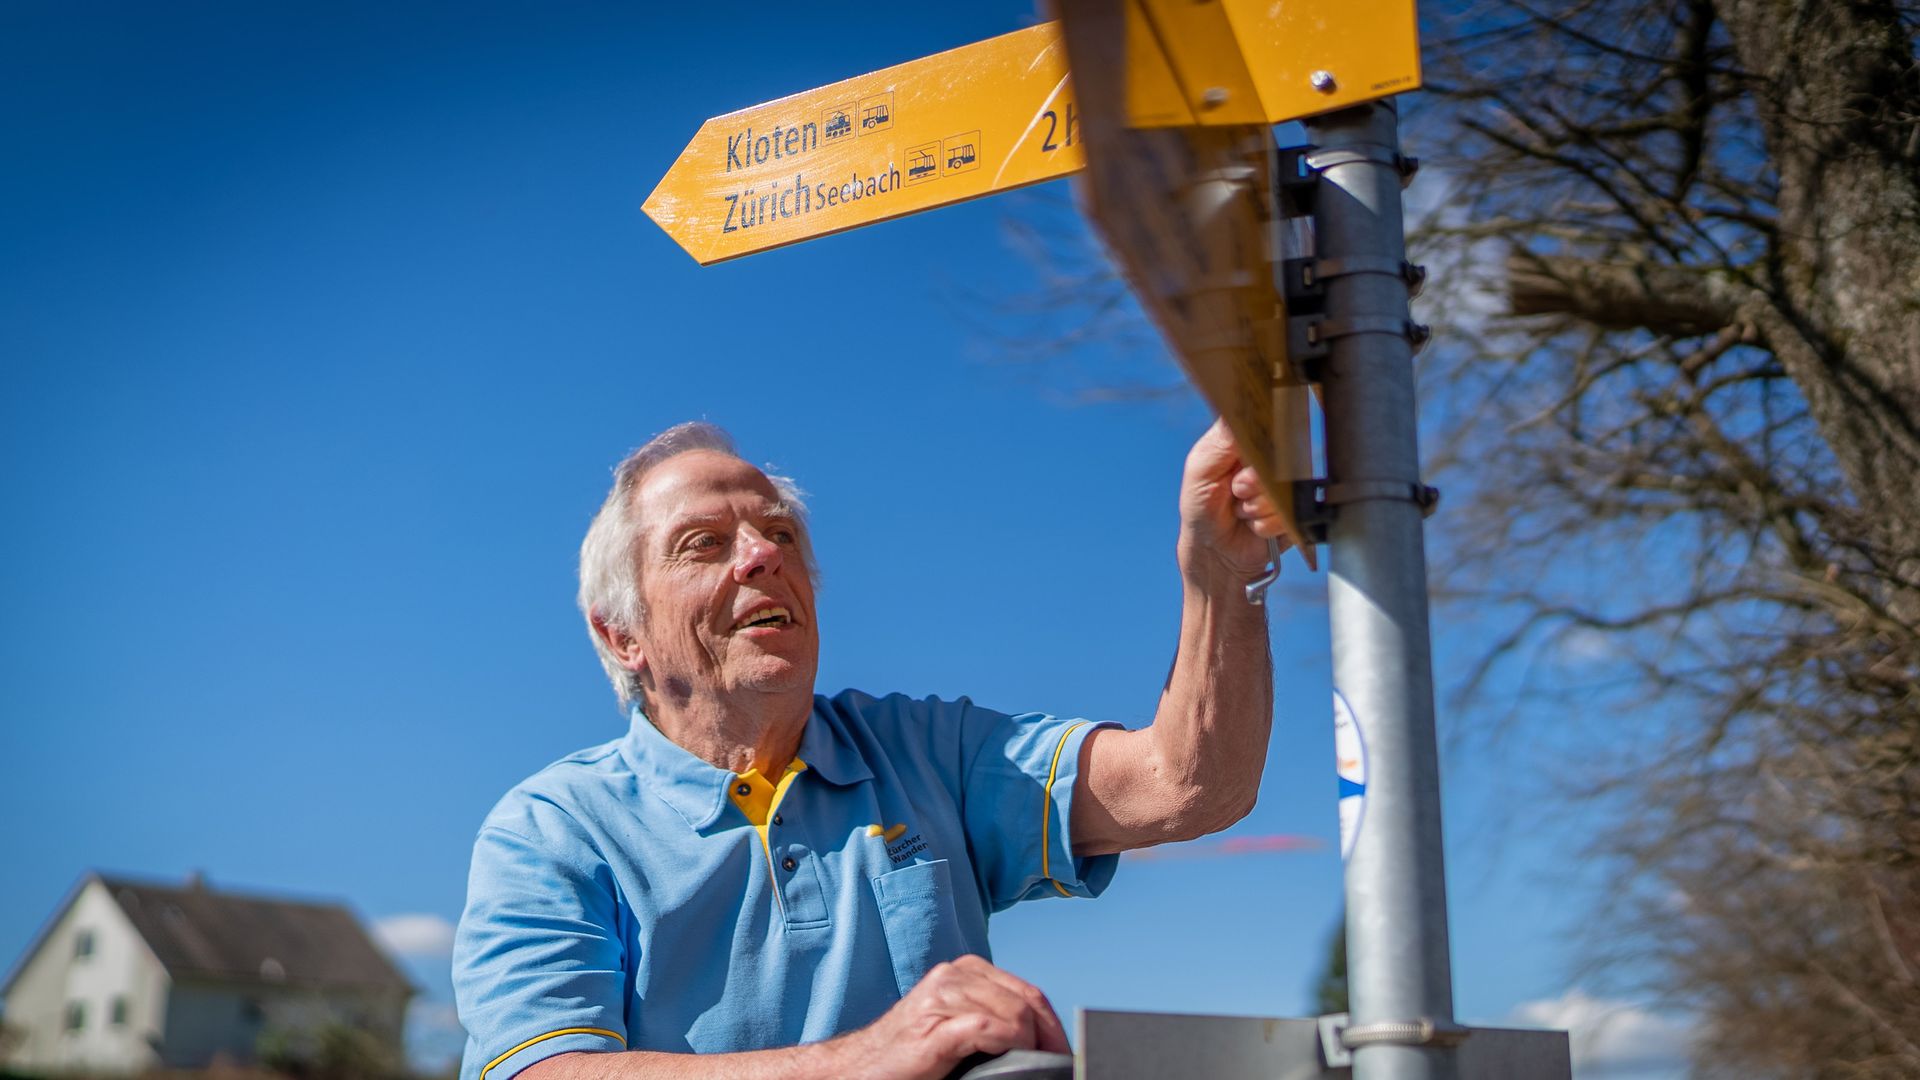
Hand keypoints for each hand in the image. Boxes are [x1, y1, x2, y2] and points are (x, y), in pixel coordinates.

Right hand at [838, 955, 1068, 1079]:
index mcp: (966, 972)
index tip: (1064, 1054)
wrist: (859, 1069)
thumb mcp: (959, 1027)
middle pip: (1027, 1001)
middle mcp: (954, 976)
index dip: (1054, 1026)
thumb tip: (1043, 1040)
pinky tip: (1012, 1060)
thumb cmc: (912, 1054)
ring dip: (1031, 1045)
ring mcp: (942, 998)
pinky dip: (1011, 1045)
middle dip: (1050, 1037)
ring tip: (1032, 1067)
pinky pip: (988, 1029)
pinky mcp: (933, 1028)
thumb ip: (993, 1020)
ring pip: (1012, 1013)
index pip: (1029, 993)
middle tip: (1058, 1065)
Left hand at [1178, 418, 1288, 580]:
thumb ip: (1221, 439)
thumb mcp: (1200, 467)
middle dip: (1250, 482)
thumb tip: (1240, 411)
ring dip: (1255, 506)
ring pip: (1281, 490)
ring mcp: (1287, 487)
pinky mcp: (1296, 512)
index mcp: (1249, 443)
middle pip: (1279, 459)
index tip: (1241, 461)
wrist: (1214, 551)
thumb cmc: (1202, 506)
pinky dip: (1264, 524)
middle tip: (1235, 491)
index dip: (1257, 444)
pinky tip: (1253, 525)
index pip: (1269, 425)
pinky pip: (1286, 515)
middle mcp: (1272, 462)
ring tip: (1241, 511)